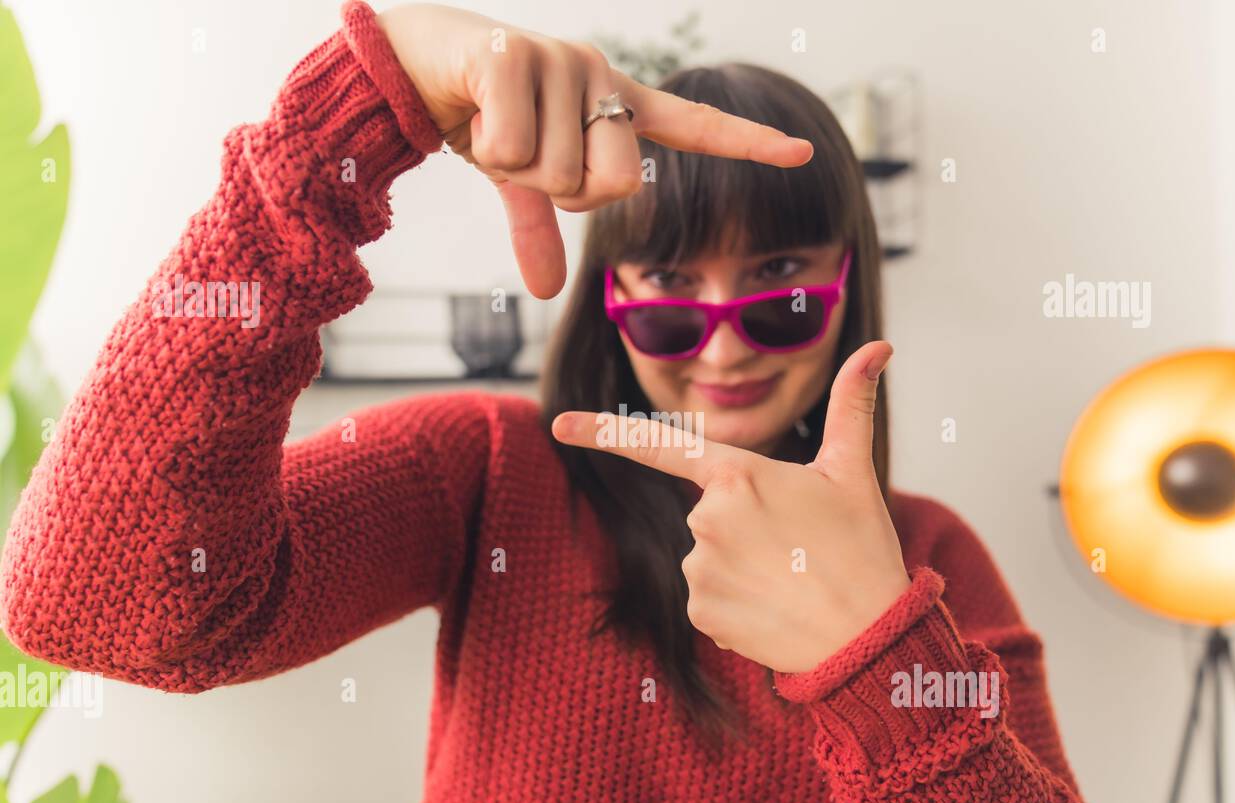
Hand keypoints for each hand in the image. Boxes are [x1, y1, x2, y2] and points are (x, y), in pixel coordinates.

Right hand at [377, 3, 813, 299]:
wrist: (409, 60)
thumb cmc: (480, 114)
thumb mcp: (518, 179)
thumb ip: (540, 231)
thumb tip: (547, 293)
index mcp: (614, 103)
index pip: (694, 126)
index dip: (749, 141)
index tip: (803, 153)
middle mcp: (600, 76)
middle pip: (618, 182)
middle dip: (563, 193)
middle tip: (526, 156)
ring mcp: (562, 61)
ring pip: (559, 173)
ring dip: (515, 169)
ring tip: (493, 125)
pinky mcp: (515, 56)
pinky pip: (514, 149)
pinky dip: (483, 147)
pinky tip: (471, 110)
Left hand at [550, 342, 912, 673]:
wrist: (868, 638)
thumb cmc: (862, 549)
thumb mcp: (854, 472)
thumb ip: (852, 405)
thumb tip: (878, 347)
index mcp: (738, 475)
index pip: (661, 445)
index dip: (604, 431)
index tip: (557, 422)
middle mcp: (707, 519)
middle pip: (709, 512)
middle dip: (745, 525)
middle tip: (798, 546)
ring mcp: (699, 567)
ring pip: (708, 555)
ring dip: (742, 565)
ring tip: (791, 579)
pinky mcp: (700, 611)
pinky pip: (709, 596)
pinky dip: (737, 602)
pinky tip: (774, 609)